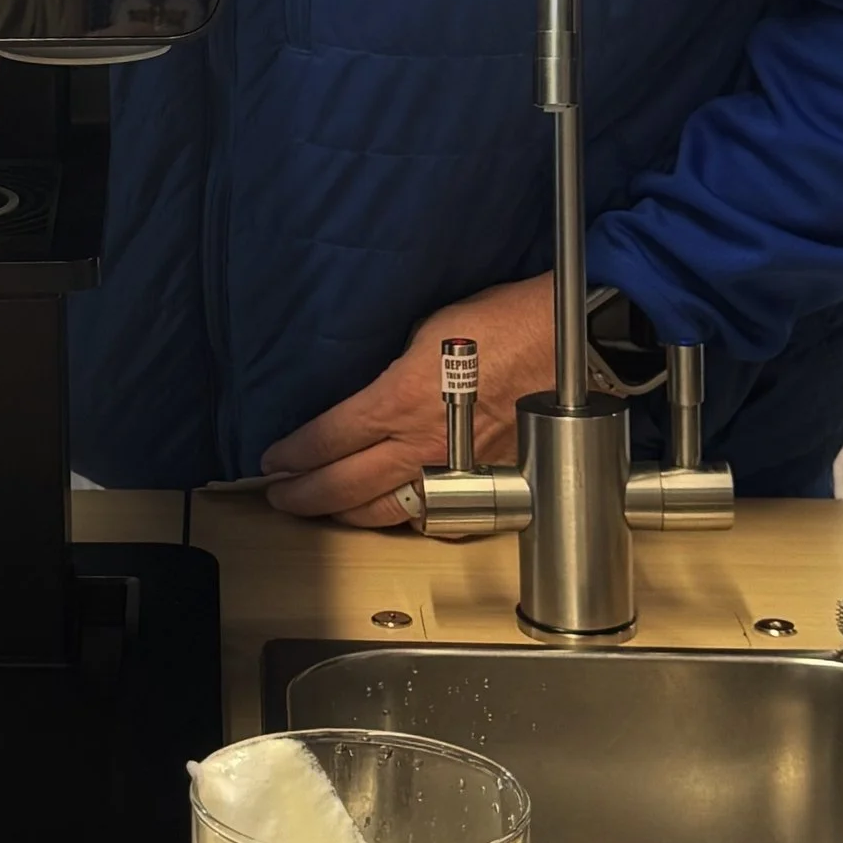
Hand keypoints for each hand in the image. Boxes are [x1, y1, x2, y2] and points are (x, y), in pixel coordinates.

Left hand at [258, 273, 555, 529]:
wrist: (570, 344)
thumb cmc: (503, 322)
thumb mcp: (427, 331)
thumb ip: (393, 374)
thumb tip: (375, 394)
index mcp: (398, 401)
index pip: (328, 440)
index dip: (294, 455)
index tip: (272, 461)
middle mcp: (421, 445)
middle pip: (344, 486)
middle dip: (303, 495)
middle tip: (279, 496)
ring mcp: (454, 471)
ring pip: (386, 511)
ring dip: (344, 515)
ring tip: (320, 511)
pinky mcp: (484, 484)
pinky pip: (434, 516)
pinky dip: (402, 519)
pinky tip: (385, 516)